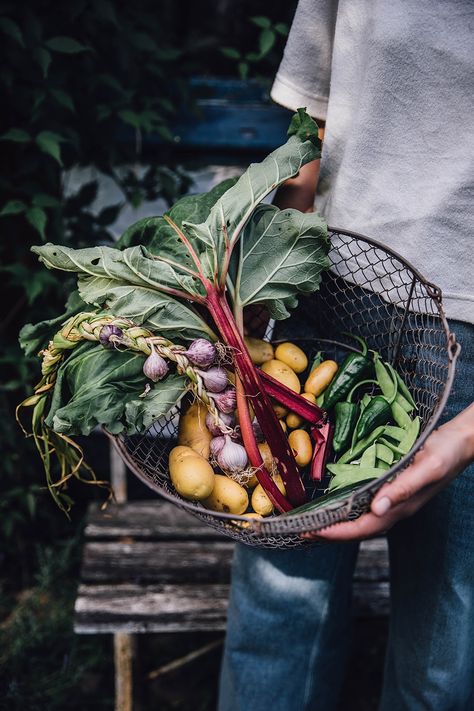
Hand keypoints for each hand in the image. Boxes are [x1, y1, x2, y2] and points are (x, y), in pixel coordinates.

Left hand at [302, 404, 473, 541]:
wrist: (461, 441)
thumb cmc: (446, 452)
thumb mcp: (426, 467)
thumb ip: (403, 487)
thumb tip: (376, 508)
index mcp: (401, 507)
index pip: (362, 527)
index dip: (336, 532)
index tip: (311, 532)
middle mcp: (396, 507)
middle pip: (359, 528)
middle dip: (330, 532)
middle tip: (301, 531)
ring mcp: (395, 499)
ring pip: (362, 519)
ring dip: (337, 523)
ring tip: (313, 523)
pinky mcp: (394, 488)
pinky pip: (366, 505)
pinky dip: (348, 508)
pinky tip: (337, 502)